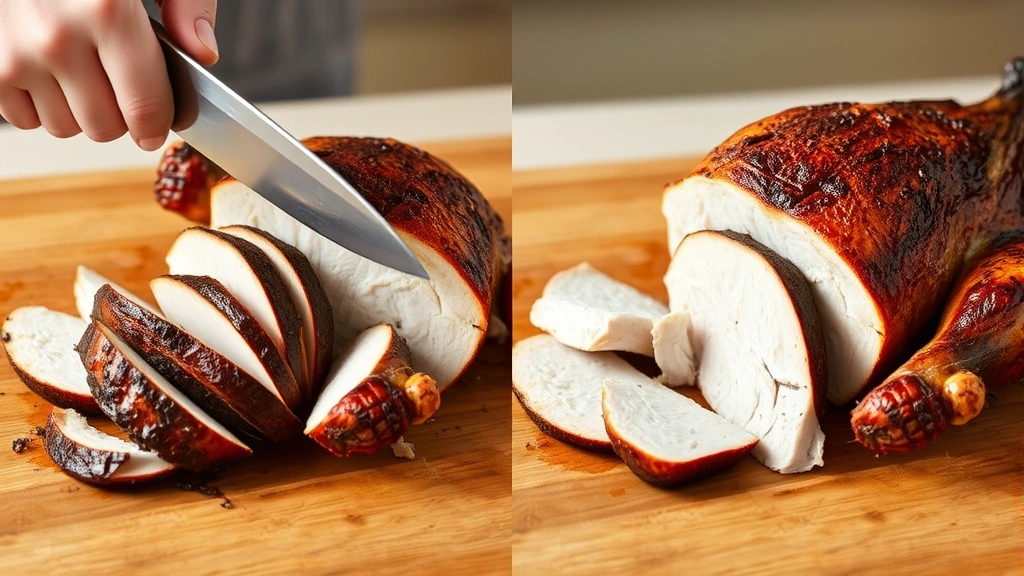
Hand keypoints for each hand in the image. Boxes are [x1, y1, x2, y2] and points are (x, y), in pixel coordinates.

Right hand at [0, 0, 217, 150]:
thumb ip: (186, 3)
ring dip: (79, 110)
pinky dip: (40, 102)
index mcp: (107, 11)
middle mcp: (57, 37)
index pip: (145, 107)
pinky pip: (25, 119)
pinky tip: (48, 68)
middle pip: (106, 127)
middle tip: (119, 83)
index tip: (158, 123)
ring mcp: (16, 53)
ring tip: (81, 68)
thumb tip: (204, 52)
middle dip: (121, 115)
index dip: (157, 124)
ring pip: (65, 127)